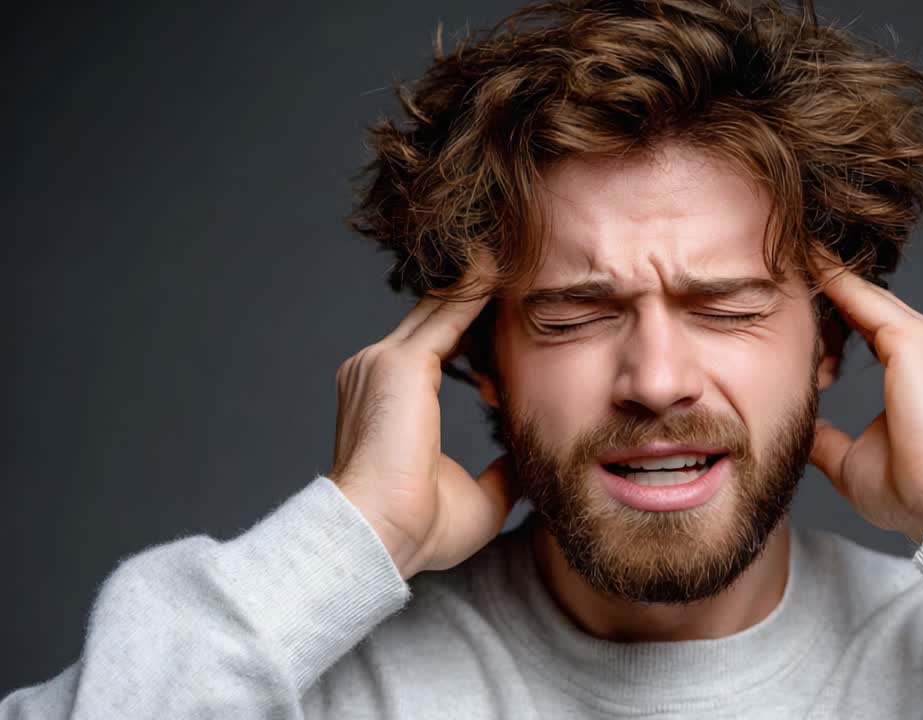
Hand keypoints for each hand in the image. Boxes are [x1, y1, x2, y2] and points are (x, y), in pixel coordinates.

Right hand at [327, 272, 518, 579]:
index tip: (508, 315)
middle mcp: (377, 371)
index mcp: (386, 399)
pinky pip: (447, 313)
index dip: (472, 328)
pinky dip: (474, 291)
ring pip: (441, 309)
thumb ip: (501, 470)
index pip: (435, 346)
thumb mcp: (477, 498)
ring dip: (478, 285)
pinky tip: (501, 270)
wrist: (378, 538)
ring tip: (513, 258)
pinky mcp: (398, 364)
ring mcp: (382, 363)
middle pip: (435, 317)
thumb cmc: (417, 529)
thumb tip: (529, 458)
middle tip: (516, 267)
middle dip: (474, 294)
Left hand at [807, 255, 922, 543]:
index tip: (799, 292)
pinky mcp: (916, 341)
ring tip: (789, 247)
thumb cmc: (911, 492)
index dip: (835, 308)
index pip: (871, 325)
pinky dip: (832, 280)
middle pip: (869, 303)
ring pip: (865, 295)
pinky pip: (863, 299)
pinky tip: (804, 261)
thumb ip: (827, 437)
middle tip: (785, 253)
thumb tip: (800, 428)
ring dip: (826, 272)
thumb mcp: (851, 460)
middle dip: (827, 281)